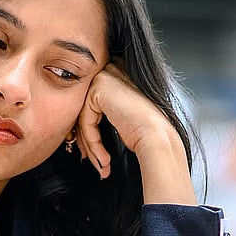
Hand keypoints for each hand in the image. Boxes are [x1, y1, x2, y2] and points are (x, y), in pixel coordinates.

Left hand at [75, 62, 196, 204]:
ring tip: (102, 165)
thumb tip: (77, 129)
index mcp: (120, 74)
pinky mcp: (99, 87)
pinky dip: (93, 142)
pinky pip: (86, 120)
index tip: (95, 154)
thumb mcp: (122, 118)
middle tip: (96, 161)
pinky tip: (104, 158)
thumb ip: (104, 112)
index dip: (92, 132)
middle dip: (88, 140)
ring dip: (92, 146)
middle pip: (87, 110)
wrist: (158, 137)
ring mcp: (106, 76)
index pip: (94, 104)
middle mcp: (113, 70)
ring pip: (84, 117)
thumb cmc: (148, 132)